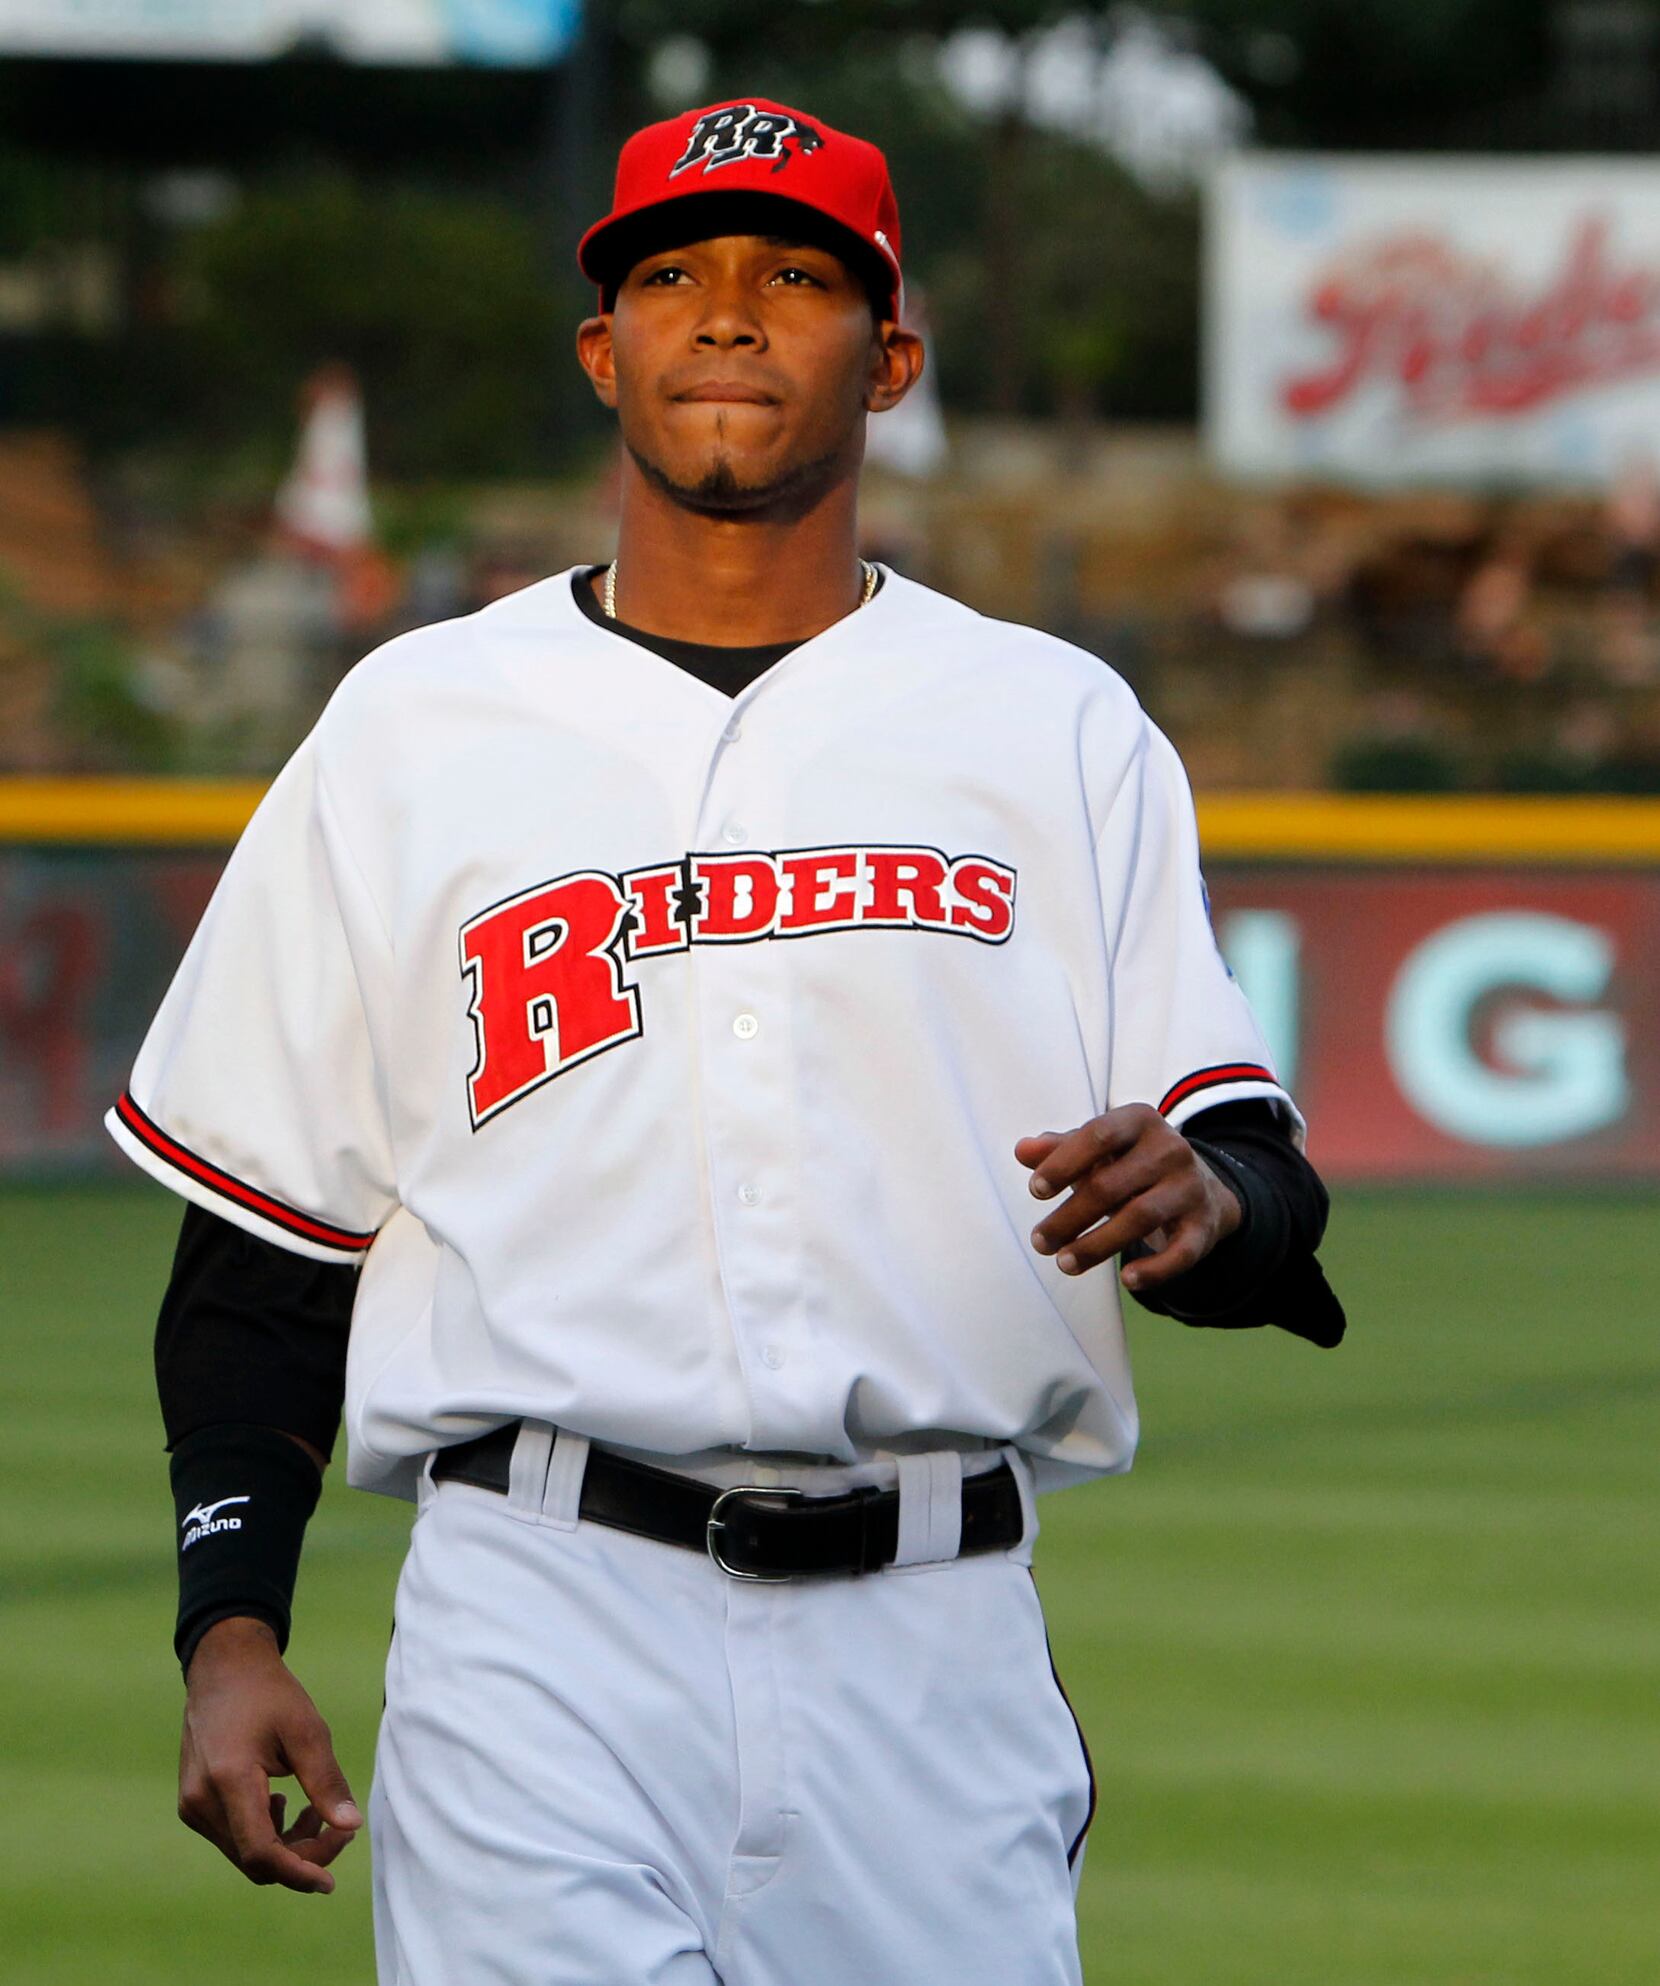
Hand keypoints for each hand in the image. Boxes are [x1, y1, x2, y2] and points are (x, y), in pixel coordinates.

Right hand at [178, 1617, 361, 1894]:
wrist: (223, 1668)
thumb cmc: (268, 1693)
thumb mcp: (307, 1729)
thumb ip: (326, 1781)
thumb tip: (351, 1825)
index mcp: (228, 1780)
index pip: (261, 1852)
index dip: (298, 1872)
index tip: (330, 1881)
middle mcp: (201, 1801)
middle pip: (254, 1859)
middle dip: (301, 1856)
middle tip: (339, 1830)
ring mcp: (192, 1805)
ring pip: (243, 1852)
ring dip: (284, 1844)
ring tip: (314, 1811)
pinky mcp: (193, 1804)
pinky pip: (232, 1837)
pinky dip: (264, 1832)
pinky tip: (283, 1803)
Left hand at [1015, 1104, 1241, 1291]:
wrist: (1199, 1187)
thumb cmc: (1131, 1165)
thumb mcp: (1098, 1151)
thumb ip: (1059, 1149)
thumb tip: (1022, 1150)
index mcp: (1139, 1120)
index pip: (1097, 1135)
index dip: (1063, 1163)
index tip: (1035, 1191)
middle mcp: (1170, 1149)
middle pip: (1111, 1185)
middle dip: (1069, 1217)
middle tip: (1039, 1242)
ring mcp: (1190, 1186)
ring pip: (1140, 1217)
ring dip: (1097, 1245)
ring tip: (1063, 1263)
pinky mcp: (1204, 1225)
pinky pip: (1181, 1252)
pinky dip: (1155, 1269)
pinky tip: (1127, 1280)